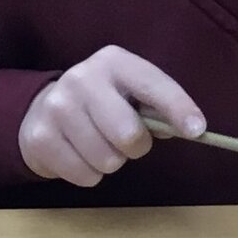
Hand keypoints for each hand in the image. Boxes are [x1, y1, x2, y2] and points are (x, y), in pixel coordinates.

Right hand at [18, 45, 204, 186]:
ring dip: (112, 162)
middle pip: (128, 134)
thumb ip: (158, 107)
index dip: (178, 108)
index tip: (197, 130)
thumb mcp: (129, 92)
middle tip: (129, 142)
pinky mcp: (40, 138)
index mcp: (114, 62)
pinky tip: (80, 154)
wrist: (40, 109)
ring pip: (107, 160)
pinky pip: (85, 175)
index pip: (153, 85)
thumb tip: (190, 128)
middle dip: (137, 147)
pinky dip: (90, 174)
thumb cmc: (103, 103)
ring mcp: (57, 107)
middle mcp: (83, 79)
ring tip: (100, 145)